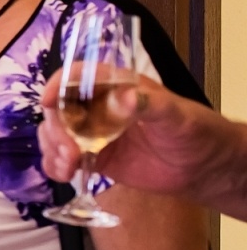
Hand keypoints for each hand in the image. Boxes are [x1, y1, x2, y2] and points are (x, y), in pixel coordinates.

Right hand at [40, 74, 233, 193]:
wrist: (202, 167)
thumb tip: (125, 97)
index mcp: (117, 86)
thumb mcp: (178, 116)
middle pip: (59, 109)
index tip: (48, 101)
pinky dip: (55, 166)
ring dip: (52, 149)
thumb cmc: (195, 132)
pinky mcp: (92, 157)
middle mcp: (99, 106)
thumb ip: (153, 105)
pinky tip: (65, 174)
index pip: (78, 75)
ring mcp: (93, 133)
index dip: (58, 84)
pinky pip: (61, 158)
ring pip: (54, 134)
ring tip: (68, 166)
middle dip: (56, 130)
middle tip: (70, 152)